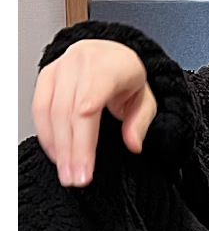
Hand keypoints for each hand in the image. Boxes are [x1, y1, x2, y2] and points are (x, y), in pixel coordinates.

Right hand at [32, 39, 155, 186]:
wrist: (111, 52)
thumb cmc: (127, 76)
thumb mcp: (146, 99)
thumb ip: (141, 122)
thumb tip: (134, 144)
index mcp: (111, 66)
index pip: (94, 96)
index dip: (86, 129)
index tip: (85, 158)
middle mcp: (82, 63)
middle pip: (70, 110)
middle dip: (73, 149)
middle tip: (78, 178)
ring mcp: (61, 68)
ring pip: (51, 111)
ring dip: (58, 147)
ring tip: (67, 173)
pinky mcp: (46, 76)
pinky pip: (39, 107)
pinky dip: (46, 134)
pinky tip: (56, 154)